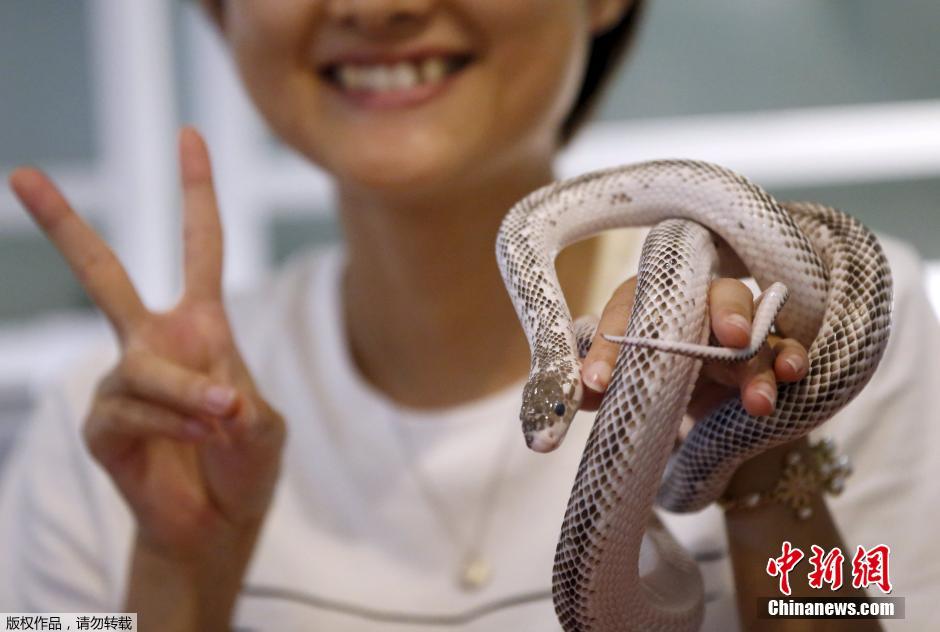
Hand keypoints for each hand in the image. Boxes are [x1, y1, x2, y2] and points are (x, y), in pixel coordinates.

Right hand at [8, 128, 285, 560]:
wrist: (220, 519)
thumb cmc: (246, 462)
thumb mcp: (263, 424)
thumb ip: (238, 402)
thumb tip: (205, 395)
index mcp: (201, 326)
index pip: (199, 247)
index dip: (196, 192)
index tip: (190, 135)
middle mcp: (153, 342)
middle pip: (103, 274)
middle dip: (63, 226)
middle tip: (22, 174)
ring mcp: (122, 381)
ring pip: (142, 367)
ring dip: (188, 396)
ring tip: (223, 419)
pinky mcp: (101, 424)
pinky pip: (130, 408)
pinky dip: (172, 422)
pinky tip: (199, 438)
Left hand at [579, 276, 808, 421]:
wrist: (679, 389)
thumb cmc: (641, 366)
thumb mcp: (612, 375)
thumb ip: (593, 379)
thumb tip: (579, 389)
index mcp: (644, 300)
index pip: (628, 308)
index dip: (610, 343)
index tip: (598, 382)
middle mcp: (694, 301)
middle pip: (715, 293)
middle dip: (726, 312)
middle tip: (731, 338)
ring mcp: (735, 325)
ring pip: (756, 327)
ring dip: (761, 360)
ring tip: (759, 400)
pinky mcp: (765, 352)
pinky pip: (784, 347)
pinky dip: (791, 357)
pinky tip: (793, 374)